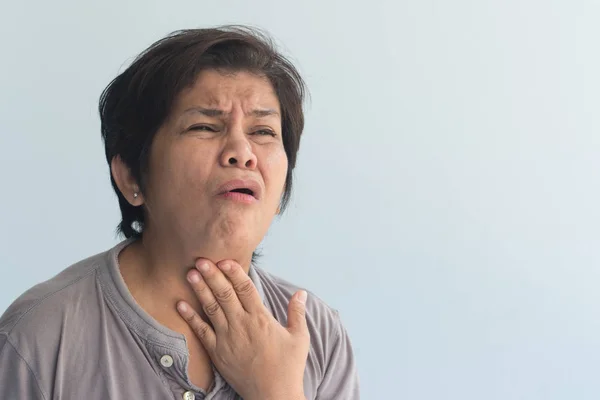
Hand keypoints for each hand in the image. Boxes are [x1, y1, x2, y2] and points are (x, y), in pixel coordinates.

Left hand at [176, 259, 308, 399]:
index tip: (225, 259)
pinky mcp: (217, 352)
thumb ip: (297, 312)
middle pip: (225, 294)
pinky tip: (181, 304)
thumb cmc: (288, 367)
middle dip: (212, 275)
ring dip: (200, 290)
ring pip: (211, 308)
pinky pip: (201, 331)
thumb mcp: (299, 337)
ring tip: (191, 273)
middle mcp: (242, 325)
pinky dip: (190, 317)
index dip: (235, 272)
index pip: (246, 289)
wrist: (273, 395)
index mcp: (261, 319)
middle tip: (202, 259)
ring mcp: (227, 338)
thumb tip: (301, 292)